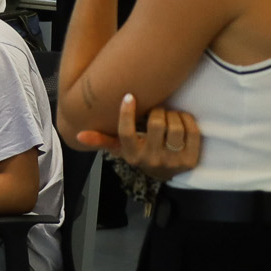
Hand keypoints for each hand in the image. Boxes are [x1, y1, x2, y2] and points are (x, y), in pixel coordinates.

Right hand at [76, 93, 200, 180]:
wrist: (166, 173)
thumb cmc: (141, 153)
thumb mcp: (122, 149)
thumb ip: (103, 140)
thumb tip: (78, 135)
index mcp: (132, 156)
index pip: (126, 133)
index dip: (126, 113)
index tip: (129, 97)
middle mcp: (152, 160)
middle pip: (156, 124)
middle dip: (157, 111)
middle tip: (157, 111)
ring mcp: (173, 161)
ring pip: (175, 126)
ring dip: (172, 114)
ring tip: (169, 116)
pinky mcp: (191, 160)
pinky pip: (191, 131)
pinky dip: (187, 119)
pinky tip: (181, 120)